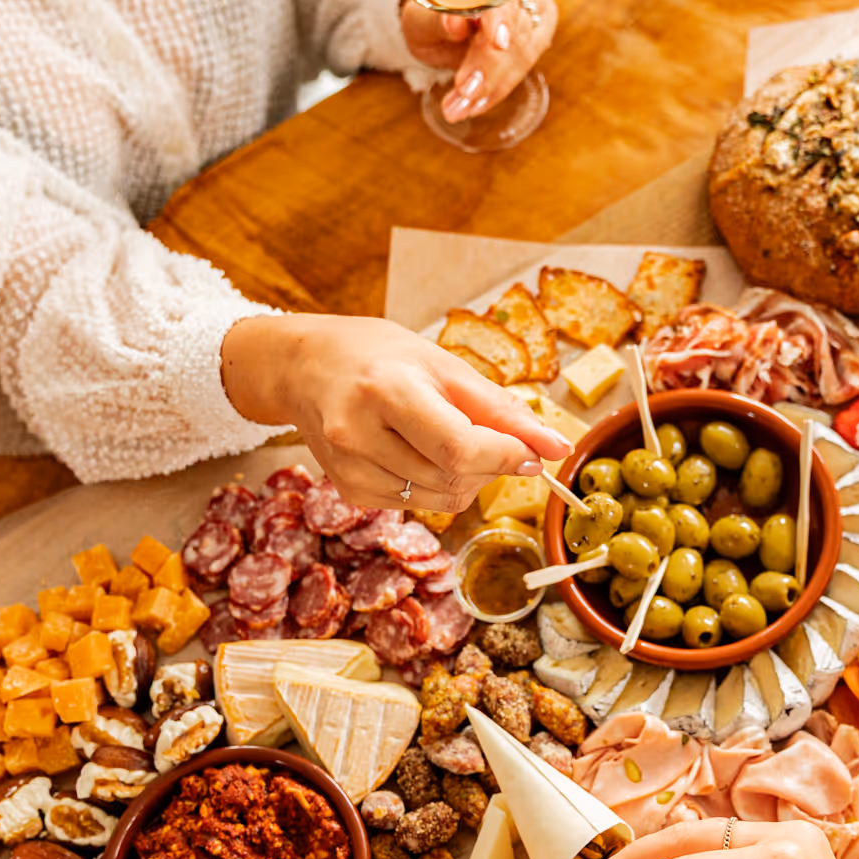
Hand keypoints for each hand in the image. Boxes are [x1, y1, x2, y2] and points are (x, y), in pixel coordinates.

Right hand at [220, 315, 571, 513]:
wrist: (303, 367)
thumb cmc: (378, 355)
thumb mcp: (442, 365)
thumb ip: (499, 408)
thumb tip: (554, 447)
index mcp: (386, 390)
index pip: (459, 446)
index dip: (507, 456)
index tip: (536, 452)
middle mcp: (359, 433)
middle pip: (454, 476)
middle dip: (493, 465)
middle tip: (499, 441)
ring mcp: (349, 468)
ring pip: (440, 498)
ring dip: (469, 478)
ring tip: (457, 440)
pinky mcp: (348, 491)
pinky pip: (417, 503)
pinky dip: (437, 484)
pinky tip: (422, 452)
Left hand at [401, 0, 556, 123]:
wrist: (438, 28)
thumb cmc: (428, 16)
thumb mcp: (421, 17)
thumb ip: (437, 19)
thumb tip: (454, 24)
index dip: (502, 17)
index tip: (496, 42)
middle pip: (516, 30)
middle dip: (489, 68)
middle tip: (462, 93)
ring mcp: (535, 13)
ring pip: (521, 54)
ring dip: (490, 86)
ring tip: (459, 107)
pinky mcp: (536, 41)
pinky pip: (519, 70)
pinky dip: (494, 91)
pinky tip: (472, 106)